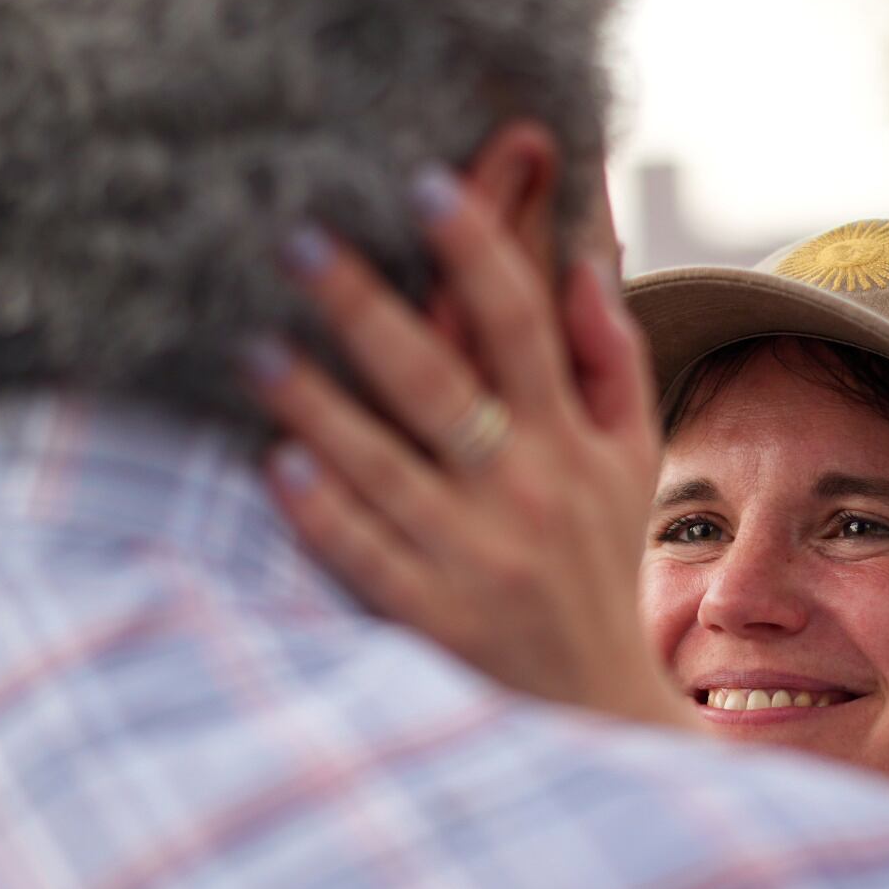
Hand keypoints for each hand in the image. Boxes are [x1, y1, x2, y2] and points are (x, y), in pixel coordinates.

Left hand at [247, 168, 693, 730]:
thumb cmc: (603, 563)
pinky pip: (368, 558)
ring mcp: (475, 558)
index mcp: (570, 442)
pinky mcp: (433, 618)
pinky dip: (325, 512)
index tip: (425, 182)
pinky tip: (277, 466)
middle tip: (301, 240)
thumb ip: (614, 360)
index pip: (523, 327)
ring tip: (254, 347)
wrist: (599, 705)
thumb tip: (582, 262)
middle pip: (439, 383)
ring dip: (317, 404)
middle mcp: (525, 492)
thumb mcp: (635, 460)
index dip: (476, 251)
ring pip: (384, 468)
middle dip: (369, 307)